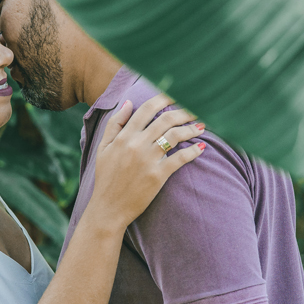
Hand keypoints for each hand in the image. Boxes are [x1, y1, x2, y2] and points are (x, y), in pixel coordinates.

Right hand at [88, 94, 205, 230]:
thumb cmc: (106, 178)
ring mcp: (147, 160)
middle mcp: (136, 144)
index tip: (176, 95)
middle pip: (165, 120)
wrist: (108, 208)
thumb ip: (115, 123)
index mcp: (123, 136)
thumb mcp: (103, 148)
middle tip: (195, 109)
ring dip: (190, 128)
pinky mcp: (157, 175)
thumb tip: (128, 101)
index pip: (147, 109)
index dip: (164, 98)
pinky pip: (179, 158)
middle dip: (183, 111)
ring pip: (174, 136)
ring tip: (201, 126)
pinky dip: (192, 151)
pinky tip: (201, 147)